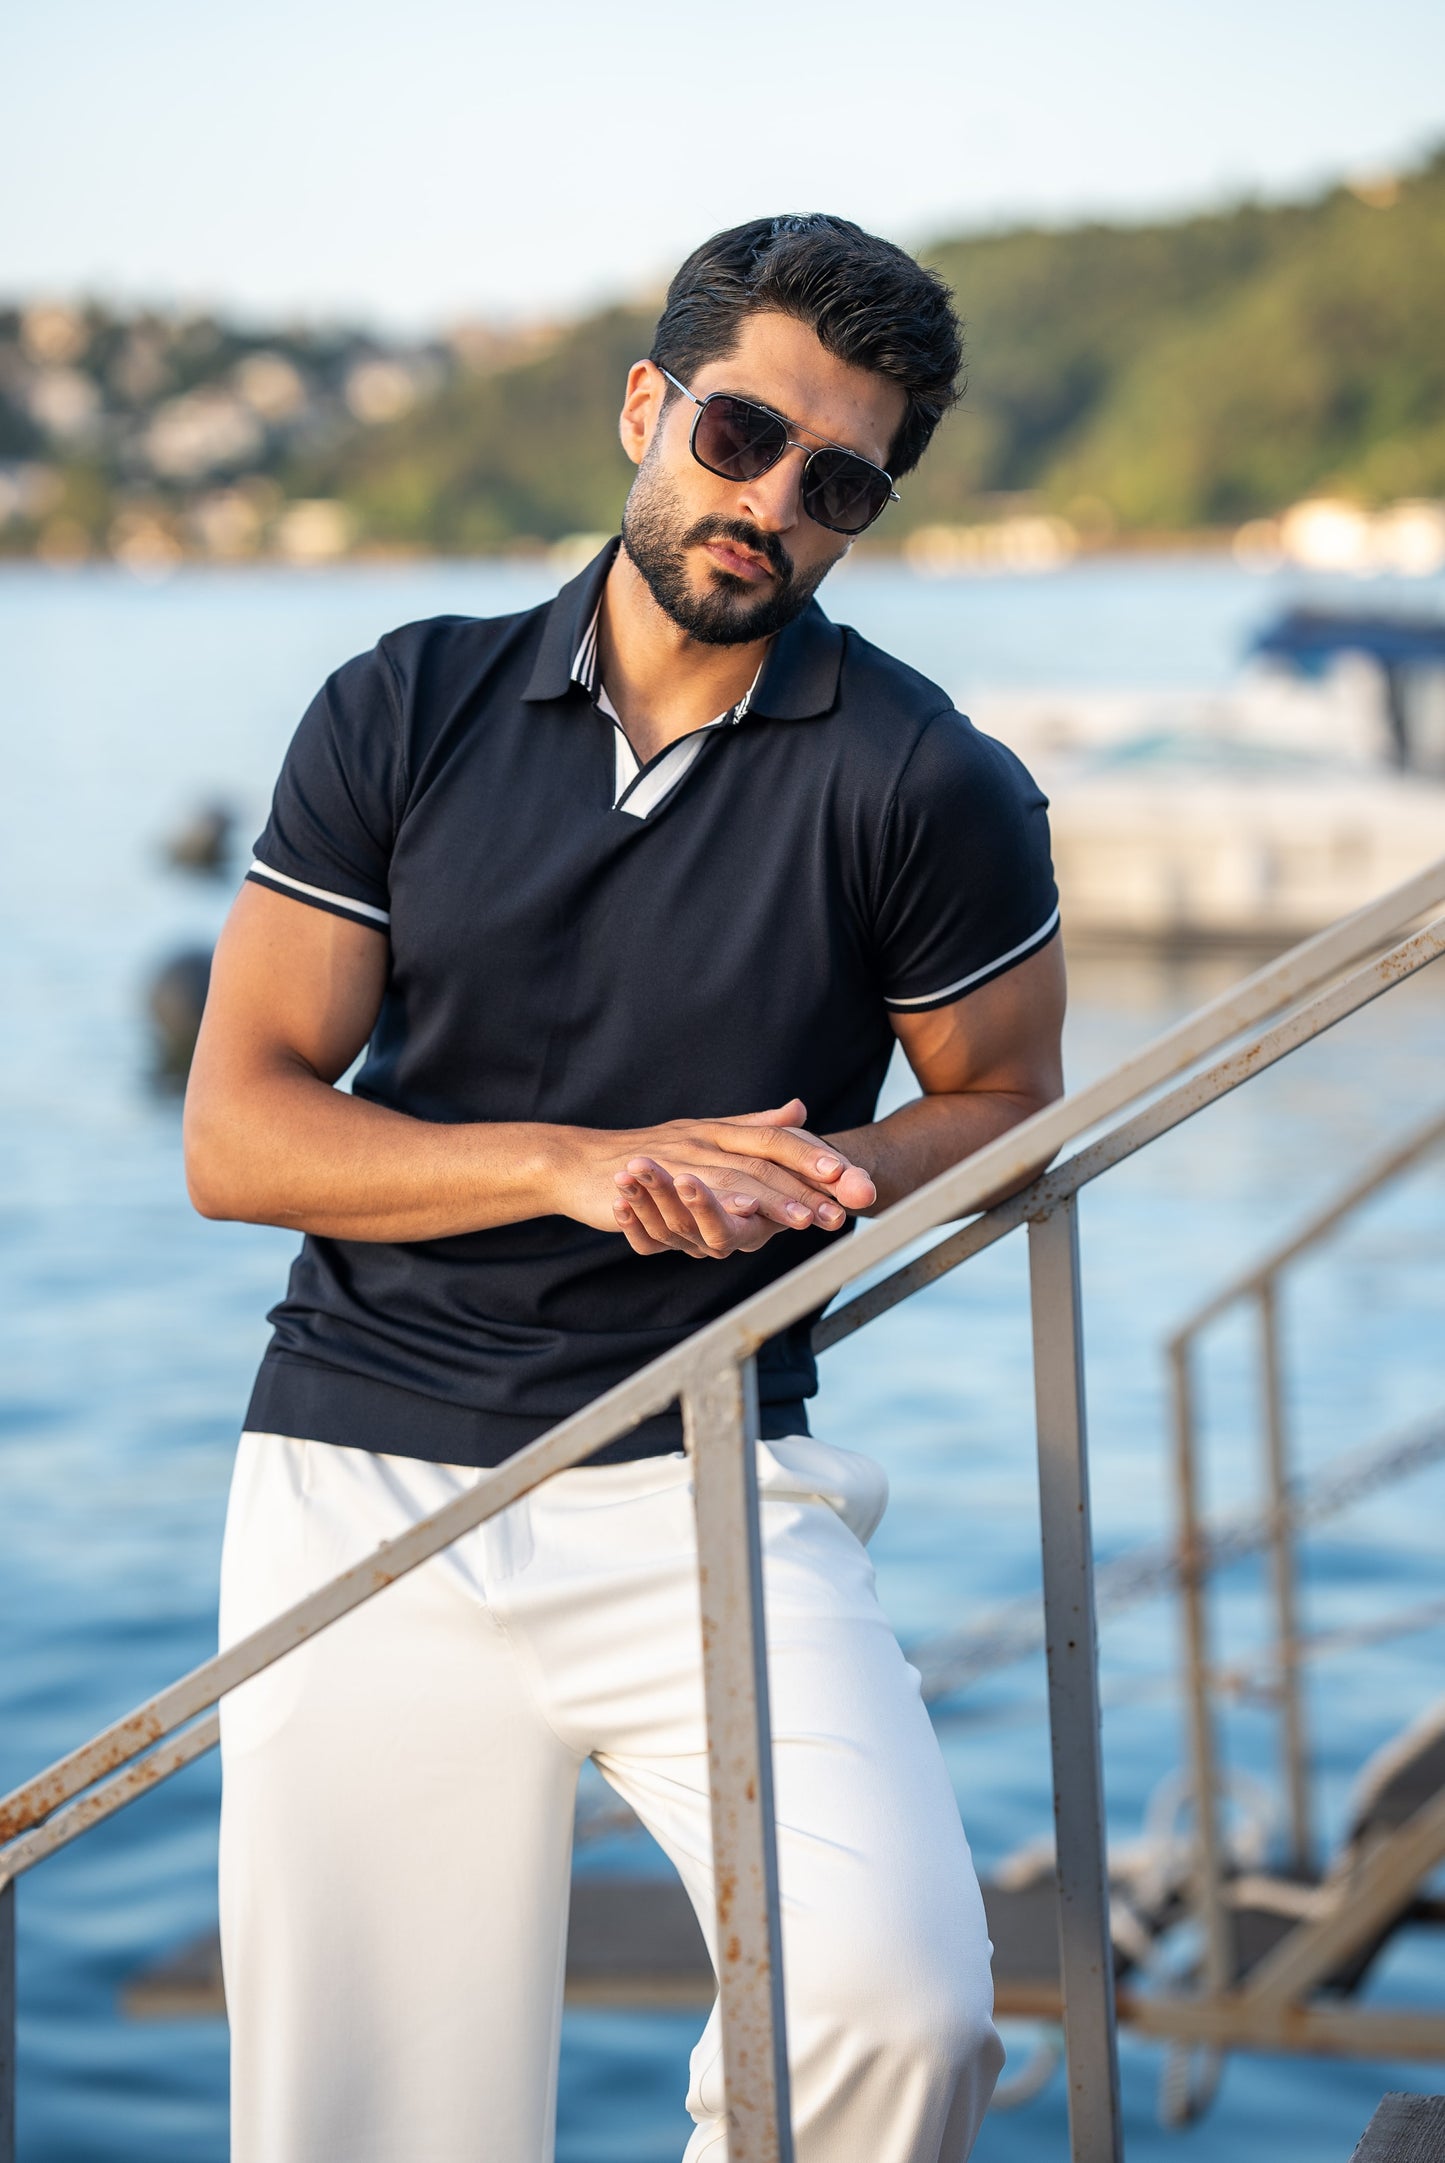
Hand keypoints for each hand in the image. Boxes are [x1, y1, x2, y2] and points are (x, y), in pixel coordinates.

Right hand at [549, 1101, 875, 1260]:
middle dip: (808, 1186)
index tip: (853, 1178)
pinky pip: (689, 1191)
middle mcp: (707, 1140)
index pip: (779, 1141)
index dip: (816, 1157)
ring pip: (735, 1177)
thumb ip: (753, 1124)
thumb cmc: (647, 1154)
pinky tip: (743, 1215)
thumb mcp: (706, 1134)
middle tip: (845, 1209)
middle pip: (767, 1161)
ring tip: (807, 1219)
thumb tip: (799, 1107)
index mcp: (722, 1131)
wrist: (578, 1163)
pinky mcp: (655, 1180)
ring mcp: (680, 1159)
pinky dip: (718, 1200)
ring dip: (773, 1198)